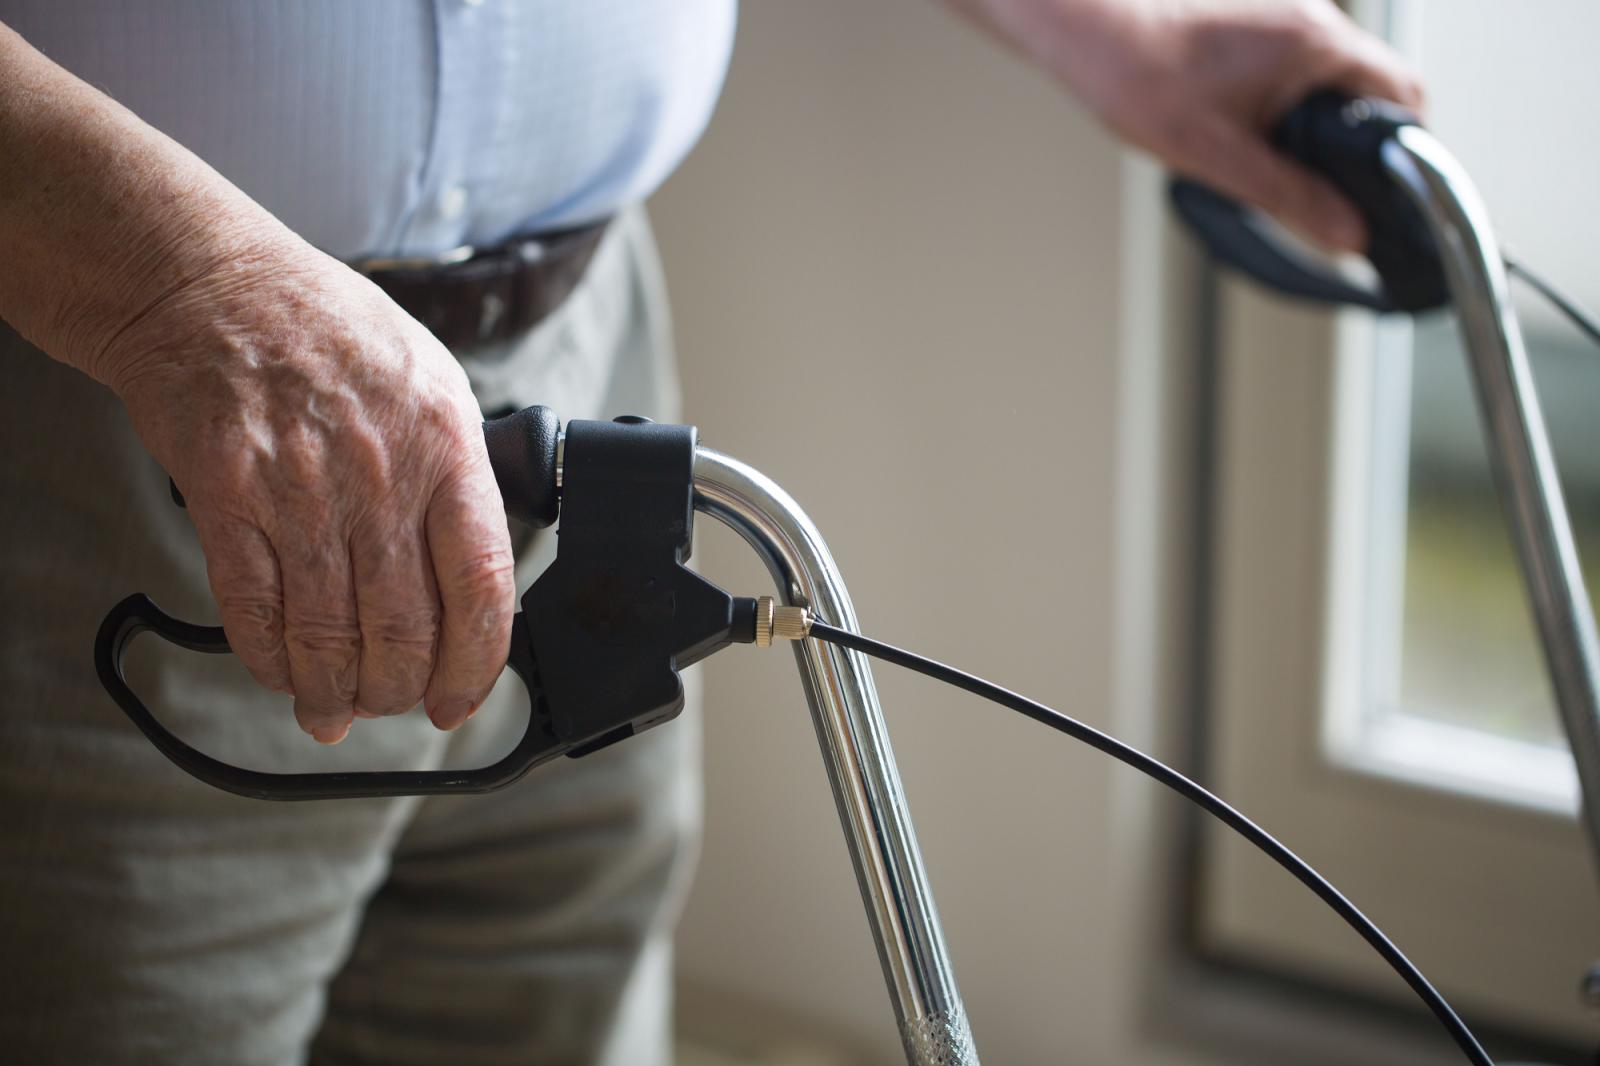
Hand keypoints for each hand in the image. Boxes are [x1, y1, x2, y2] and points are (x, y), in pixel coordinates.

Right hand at [102, 239, 515, 743]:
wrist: (209, 286)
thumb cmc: (326, 331)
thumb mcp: (431, 382)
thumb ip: (458, 473)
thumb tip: (473, 567)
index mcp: (445, 445)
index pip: (482, 585)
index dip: (476, 663)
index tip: (462, 697)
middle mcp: (379, 476)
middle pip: (405, 628)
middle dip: (401, 690)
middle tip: (394, 702)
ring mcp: (300, 491)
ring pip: (329, 635)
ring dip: (335, 691)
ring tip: (338, 708)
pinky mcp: (226, 500)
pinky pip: (255, 611)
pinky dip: (272, 661)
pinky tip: (285, 676)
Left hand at [949, 0, 1424, 251]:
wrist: (1084, 27)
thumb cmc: (1138, 77)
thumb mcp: (1219, 157)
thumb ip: (1291, 197)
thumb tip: (1347, 233)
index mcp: (1317, 44)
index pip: (1404, 95)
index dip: (1403, 149)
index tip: (1386, 187)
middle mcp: (1311, 16)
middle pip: (1369, 87)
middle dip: (1352, 141)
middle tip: (1319, 185)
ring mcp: (1282, 12)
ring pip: (1329, 77)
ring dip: (1314, 122)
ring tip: (1267, 154)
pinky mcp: (1253, 17)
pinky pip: (1292, 65)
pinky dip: (1284, 101)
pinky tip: (1242, 125)